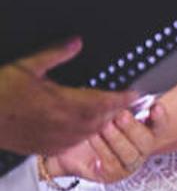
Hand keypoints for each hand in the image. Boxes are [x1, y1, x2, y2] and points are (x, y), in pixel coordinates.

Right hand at [0, 39, 136, 154]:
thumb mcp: (27, 67)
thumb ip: (56, 54)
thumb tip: (76, 42)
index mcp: (62, 103)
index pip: (103, 102)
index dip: (122, 98)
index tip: (135, 93)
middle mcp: (62, 124)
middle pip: (100, 119)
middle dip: (114, 110)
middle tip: (124, 101)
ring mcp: (53, 139)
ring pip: (88, 133)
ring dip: (101, 123)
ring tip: (108, 113)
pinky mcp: (43, 148)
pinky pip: (72, 144)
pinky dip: (83, 135)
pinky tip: (83, 128)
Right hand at [45, 104, 164, 183]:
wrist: (95, 128)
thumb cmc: (79, 146)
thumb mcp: (64, 158)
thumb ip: (56, 167)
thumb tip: (41, 173)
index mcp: (112, 172)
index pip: (112, 166)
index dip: (103, 150)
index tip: (91, 134)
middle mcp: (131, 161)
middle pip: (131, 154)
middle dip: (117, 138)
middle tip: (105, 123)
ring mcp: (144, 146)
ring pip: (145, 141)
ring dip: (133, 127)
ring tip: (120, 115)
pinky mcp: (153, 129)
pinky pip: (161, 126)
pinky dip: (159, 117)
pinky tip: (154, 107)